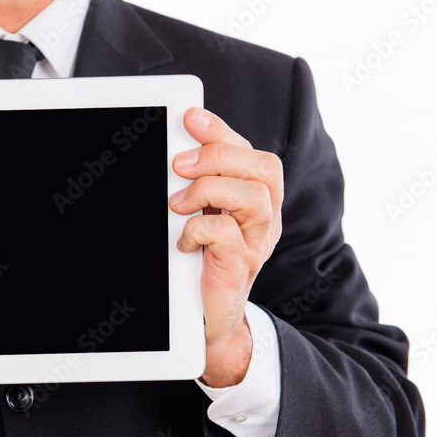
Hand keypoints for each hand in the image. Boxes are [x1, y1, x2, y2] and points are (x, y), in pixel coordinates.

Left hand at [169, 107, 283, 387]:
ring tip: (177, 202)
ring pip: (255, 198)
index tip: (190, 117)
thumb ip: (195, 184)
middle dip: (219, 157)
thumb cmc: (200, 261)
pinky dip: (199, 229)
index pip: (252, 154)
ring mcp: (255, 245)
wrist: (204, 319)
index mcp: (255, 199)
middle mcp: (263, 220)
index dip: (223, 132)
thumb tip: (172, 151)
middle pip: (265, 170)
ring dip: (209, 190)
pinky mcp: (238, 269)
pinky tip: (181, 239)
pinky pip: (228, 235)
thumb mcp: (199, 214)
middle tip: (178, 165)